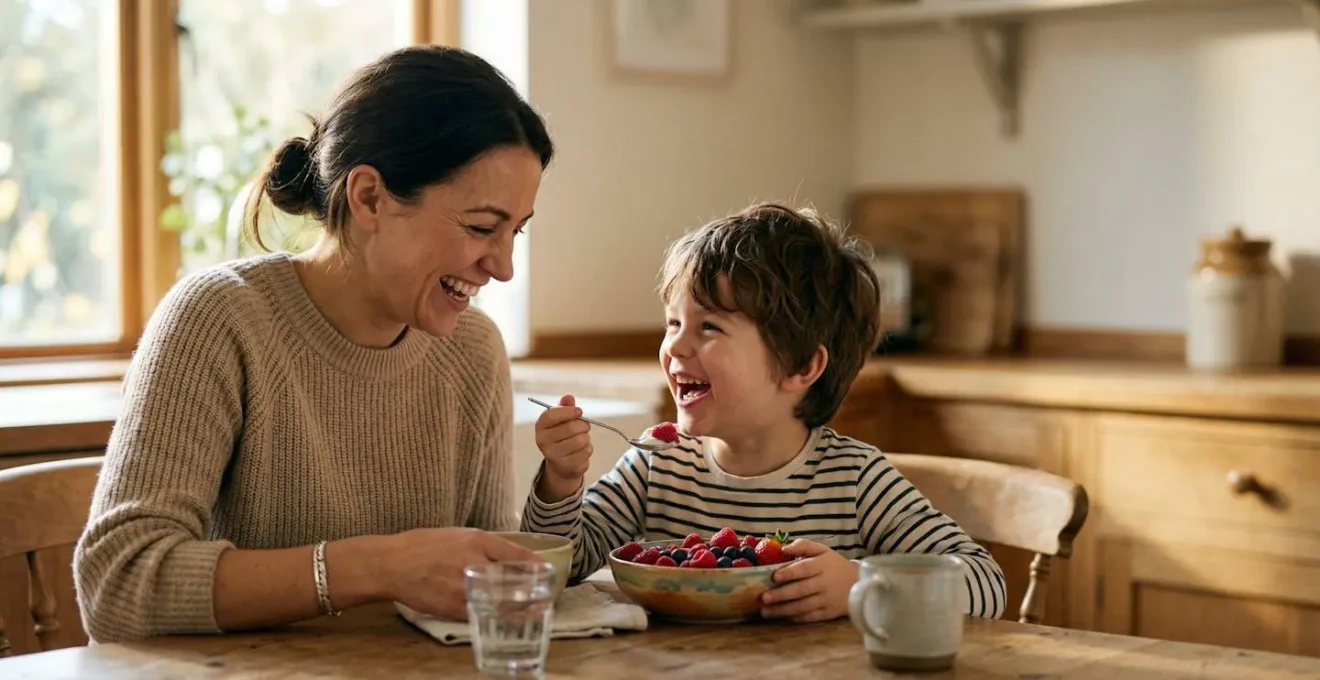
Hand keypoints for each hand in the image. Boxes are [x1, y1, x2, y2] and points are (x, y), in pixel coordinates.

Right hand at [375, 527, 539, 620]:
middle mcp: (474, 562)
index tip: (545, 572)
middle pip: (512, 581)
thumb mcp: (459, 535)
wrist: (392, 564)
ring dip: (515, 607)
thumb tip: (507, 557)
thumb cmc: (424, 545)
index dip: (535, 565)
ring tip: (528, 610)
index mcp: (477, 541)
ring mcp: (464, 587)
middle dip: (529, 590)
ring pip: (498, 601)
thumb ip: (484, 545)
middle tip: (541, 596)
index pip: (516, 554)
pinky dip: (492, 616)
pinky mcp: (453, 606)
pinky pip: (480, 614)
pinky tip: (500, 618)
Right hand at [534, 393, 592, 501]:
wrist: (560, 464)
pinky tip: (581, 451)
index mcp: (540, 427)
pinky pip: (586, 452)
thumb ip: (565, 407)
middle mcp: (543, 442)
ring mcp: (554, 456)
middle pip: (571, 427)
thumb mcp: (561, 420)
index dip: (568, 411)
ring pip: (581, 440)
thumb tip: (569, 397)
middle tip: (584, 426)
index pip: (552, 415)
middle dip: (583, 425)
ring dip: (586, 438)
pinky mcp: (567, 466)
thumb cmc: (561, 437)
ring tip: (581, 439)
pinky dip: (588, 449)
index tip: (579, 411)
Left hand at [760, 539, 858, 622]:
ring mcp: (827, 600)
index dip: (789, 573)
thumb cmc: (833, 564)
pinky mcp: (828, 613)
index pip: (804, 569)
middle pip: (801, 590)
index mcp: (822, 565)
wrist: (858, 582)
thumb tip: (783, 548)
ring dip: (783, 610)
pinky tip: (782, 617)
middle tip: (764, 597)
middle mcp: (824, 583)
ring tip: (765, 611)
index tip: (774, 576)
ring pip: (803, 606)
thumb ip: (803, 546)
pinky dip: (796, 618)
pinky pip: (810, 617)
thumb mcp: (822, 550)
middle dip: (781, 594)